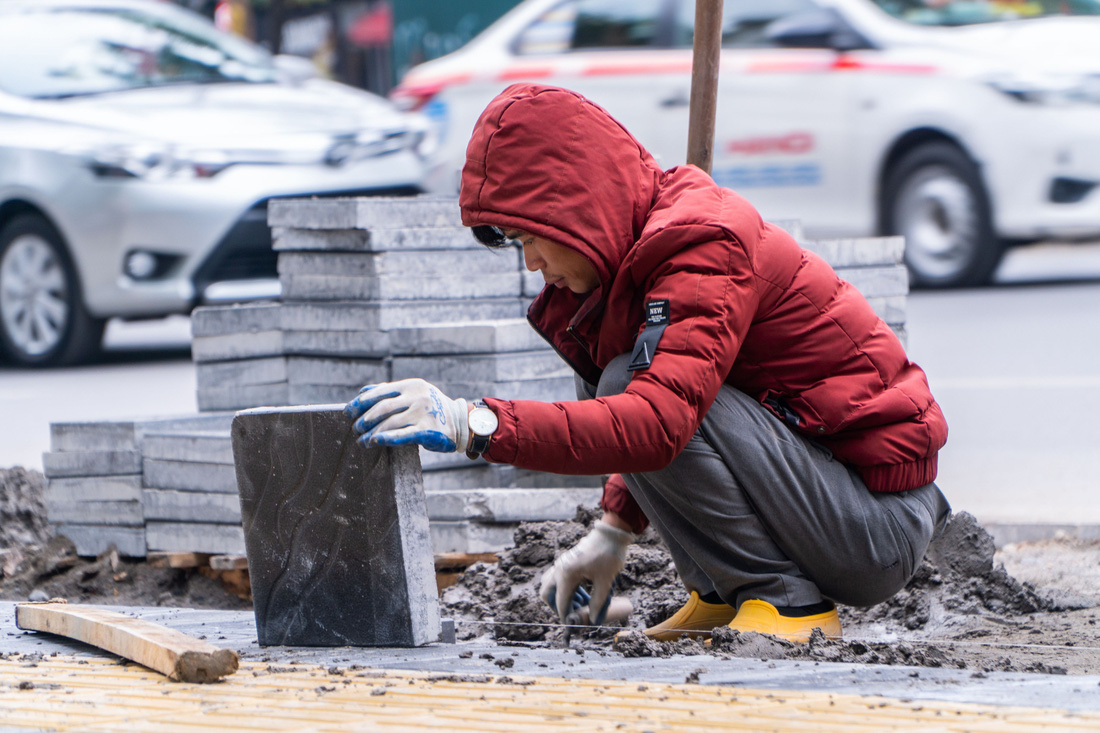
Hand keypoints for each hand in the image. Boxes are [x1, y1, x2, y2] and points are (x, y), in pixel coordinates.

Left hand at [345, 378, 468, 452]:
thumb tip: (363, 391)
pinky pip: (402, 435)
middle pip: (382, 408)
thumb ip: (390, 391)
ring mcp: (423, 413)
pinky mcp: (427, 430)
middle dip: (364, 419)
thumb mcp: (414, 393)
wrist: (461, 421)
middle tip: (355, 428)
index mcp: (411, 385)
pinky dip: (386, 438)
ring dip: (372, 433)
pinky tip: (375, 442)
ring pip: (389, 423)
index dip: (361, 402)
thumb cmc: (431, 408)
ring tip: (362, 441)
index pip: (380, 392)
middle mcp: (417, 397)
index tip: (348, 411)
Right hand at [539, 521, 634, 623]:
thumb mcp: (605, 582)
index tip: (572, 625)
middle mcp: (559, 569)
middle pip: (547, 594)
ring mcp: (561, 563)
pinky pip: (558, 577)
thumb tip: (593, 620)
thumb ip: (597, 603)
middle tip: (573, 613)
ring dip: (561, 596)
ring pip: (550, 585)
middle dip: (557, 606)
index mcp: (567, 575)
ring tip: (580, 602)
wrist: (611, 533)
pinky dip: (565, 588)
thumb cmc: (608, 555)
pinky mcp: (566, 561)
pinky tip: (582, 592)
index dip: (566, 616)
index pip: (561, 602)